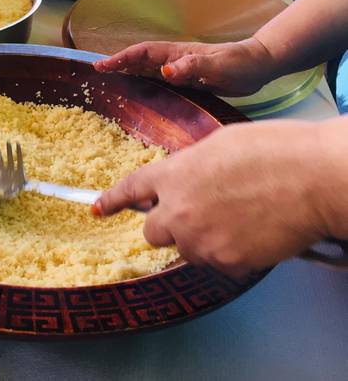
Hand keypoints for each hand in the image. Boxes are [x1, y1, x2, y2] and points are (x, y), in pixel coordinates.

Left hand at [92, 120, 340, 277]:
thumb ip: (190, 167)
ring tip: (237, 219)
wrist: (311, 177)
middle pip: (152, 232)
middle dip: (168, 225)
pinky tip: (251, 233)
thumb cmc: (272, 151)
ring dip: (201, 239)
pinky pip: (216, 263)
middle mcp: (176, 209)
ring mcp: (198, 239)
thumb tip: (186, 181)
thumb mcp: (218, 145)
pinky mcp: (223, 262)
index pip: (130, 189)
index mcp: (173, 174)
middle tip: (198, 215)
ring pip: (186, 249)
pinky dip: (229, 253)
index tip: (97, 209)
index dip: (111, 200)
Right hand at [93, 38, 276, 96]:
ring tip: (109, 78)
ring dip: (128, 72)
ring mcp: (180, 70)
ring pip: (147, 69)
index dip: (121, 58)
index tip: (101, 65)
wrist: (260, 65)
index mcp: (178, 53)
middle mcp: (175, 60)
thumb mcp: (219, 65)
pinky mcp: (187, 81)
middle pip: (139, 59)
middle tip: (96, 70)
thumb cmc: (242, 63)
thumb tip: (165, 71)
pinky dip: (144, 83)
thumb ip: (193, 66)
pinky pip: (159, 81)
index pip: (142, 52)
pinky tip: (138, 92)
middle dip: (118, 63)